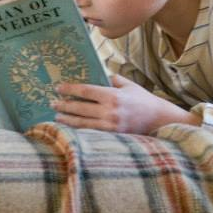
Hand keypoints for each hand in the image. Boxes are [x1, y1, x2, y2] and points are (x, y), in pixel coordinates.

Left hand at [51, 74, 200, 133]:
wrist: (160, 120)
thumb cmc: (143, 100)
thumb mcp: (128, 85)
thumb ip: (112, 79)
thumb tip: (97, 75)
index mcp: (113, 96)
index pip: (85, 91)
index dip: (69, 89)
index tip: (58, 88)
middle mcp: (110, 111)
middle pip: (80, 108)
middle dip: (64, 105)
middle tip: (52, 103)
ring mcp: (111, 126)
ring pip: (83, 123)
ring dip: (68, 120)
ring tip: (57, 117)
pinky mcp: (113, 137)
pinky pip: (91, 134)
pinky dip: (79, 131)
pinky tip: (71, 129)